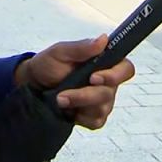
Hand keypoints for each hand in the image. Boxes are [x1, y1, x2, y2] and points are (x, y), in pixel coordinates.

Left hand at [14, 34, 134, 128]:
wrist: (34, 85)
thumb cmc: (49, 64)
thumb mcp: (60, 52)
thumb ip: (81, 47)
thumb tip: (103, 39)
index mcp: (105, 62)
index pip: (126, 69)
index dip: (115, 75)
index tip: (93, 78)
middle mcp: (107, 82)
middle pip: (110, 92)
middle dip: (85, 95)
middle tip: (64, 94)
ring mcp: (102, 100)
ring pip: (102, 108)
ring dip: (79, 105)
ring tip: (59, 99)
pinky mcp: (93, 116)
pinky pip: (96, 122)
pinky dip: (81, 118)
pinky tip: (69, 110)